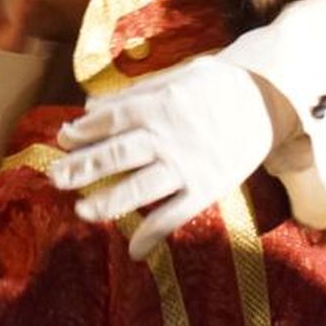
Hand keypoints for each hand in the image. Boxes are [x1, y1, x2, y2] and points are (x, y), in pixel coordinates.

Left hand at [48, 56, 274, 258]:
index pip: (109, 121)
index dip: (82, 132)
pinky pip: (174, 216)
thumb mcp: (178, 75)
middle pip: (115, 155)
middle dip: (81, 168)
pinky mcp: (207, 189)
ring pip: (138, 189)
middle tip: (54, 178)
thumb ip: (134, 93)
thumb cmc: (219, 83)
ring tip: (81, 211)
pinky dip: (152, 234)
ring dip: (107, 202)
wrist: (271, 99)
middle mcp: (167, 136)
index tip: (63, 139)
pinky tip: (134, 250)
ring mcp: (186, 165)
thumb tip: (90, 107)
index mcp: (158, 105)